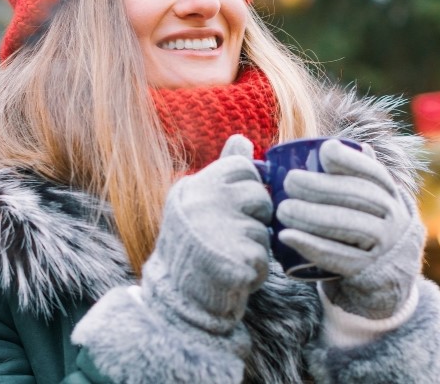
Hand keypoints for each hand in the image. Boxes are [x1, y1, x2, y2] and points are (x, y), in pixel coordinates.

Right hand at [142, 134, 272, 333]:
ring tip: (228, 255)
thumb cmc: (193, 246)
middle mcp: (204, 203)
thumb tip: (241, 138)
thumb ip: (223, 170)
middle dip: (255, 217)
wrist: (175, 300)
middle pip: (260, 196)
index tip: (232, 207)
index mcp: (195, 186)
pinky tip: (233, 275)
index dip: (246, 188)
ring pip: (264, 229)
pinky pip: (264, 258)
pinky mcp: (236, 260)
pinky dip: (255, 271)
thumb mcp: (200, 202)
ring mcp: (219, 232)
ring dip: (254, 246)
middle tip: (229, 235)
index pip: (243, 167)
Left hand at [276, 139, 424, 319]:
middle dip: (322, 186)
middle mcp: (392, 217)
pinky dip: (312, 246)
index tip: (324, 152)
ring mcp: (384, 245)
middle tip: (289, 181)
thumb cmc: (364, 229)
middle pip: (358, 196)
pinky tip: (287, 237)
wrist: (386, 279)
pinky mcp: (368, 271)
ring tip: (282, 209)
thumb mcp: (368, 203)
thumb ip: (352, 177)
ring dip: (313, 215)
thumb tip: (324, 146)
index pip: (373, 173)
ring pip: (350, 225)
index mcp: (389, 194)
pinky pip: (339, 257)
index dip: (351, 160)